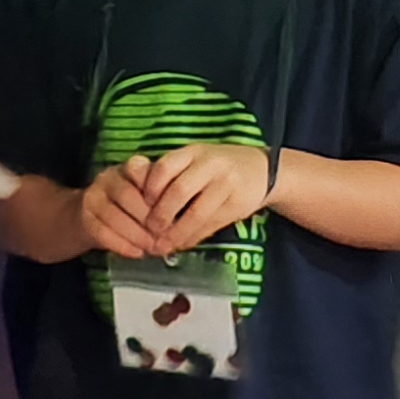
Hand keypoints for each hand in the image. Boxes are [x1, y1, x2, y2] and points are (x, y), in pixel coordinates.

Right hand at [77, 158, 169, 260]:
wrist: (91, 215)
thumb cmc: (133, 205)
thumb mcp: (149, 194)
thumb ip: (164, 198)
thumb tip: (185, 218)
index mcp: (130, 167)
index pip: (141, 171)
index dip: (157, 191)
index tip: (173, 211)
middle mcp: (110, 178)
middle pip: (127, 196)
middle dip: (149, 220)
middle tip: (166, 237)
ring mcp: (94, 197)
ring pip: (114, 217)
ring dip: (137, 236)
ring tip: (154, 248)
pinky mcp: (85, 218)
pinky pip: (103, 233)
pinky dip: (123, 246)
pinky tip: (138, 253)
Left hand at [140, 142, 274, 251]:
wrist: (263, 170)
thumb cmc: (217, 167)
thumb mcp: (194, 161)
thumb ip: (169, 174)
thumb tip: (136, 199)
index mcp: (193, 152)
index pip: (164, 168)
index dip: (149, 190)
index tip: (139, 207)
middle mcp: (210, 164)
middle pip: (179, 192)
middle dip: (160, 216)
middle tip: (148, 232)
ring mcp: (226, 184)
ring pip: (196, 214)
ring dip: (176, 234)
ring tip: (162, 246)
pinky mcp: (237, 204)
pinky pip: (211, 225)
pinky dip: (193, 238)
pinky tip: (182, 244)